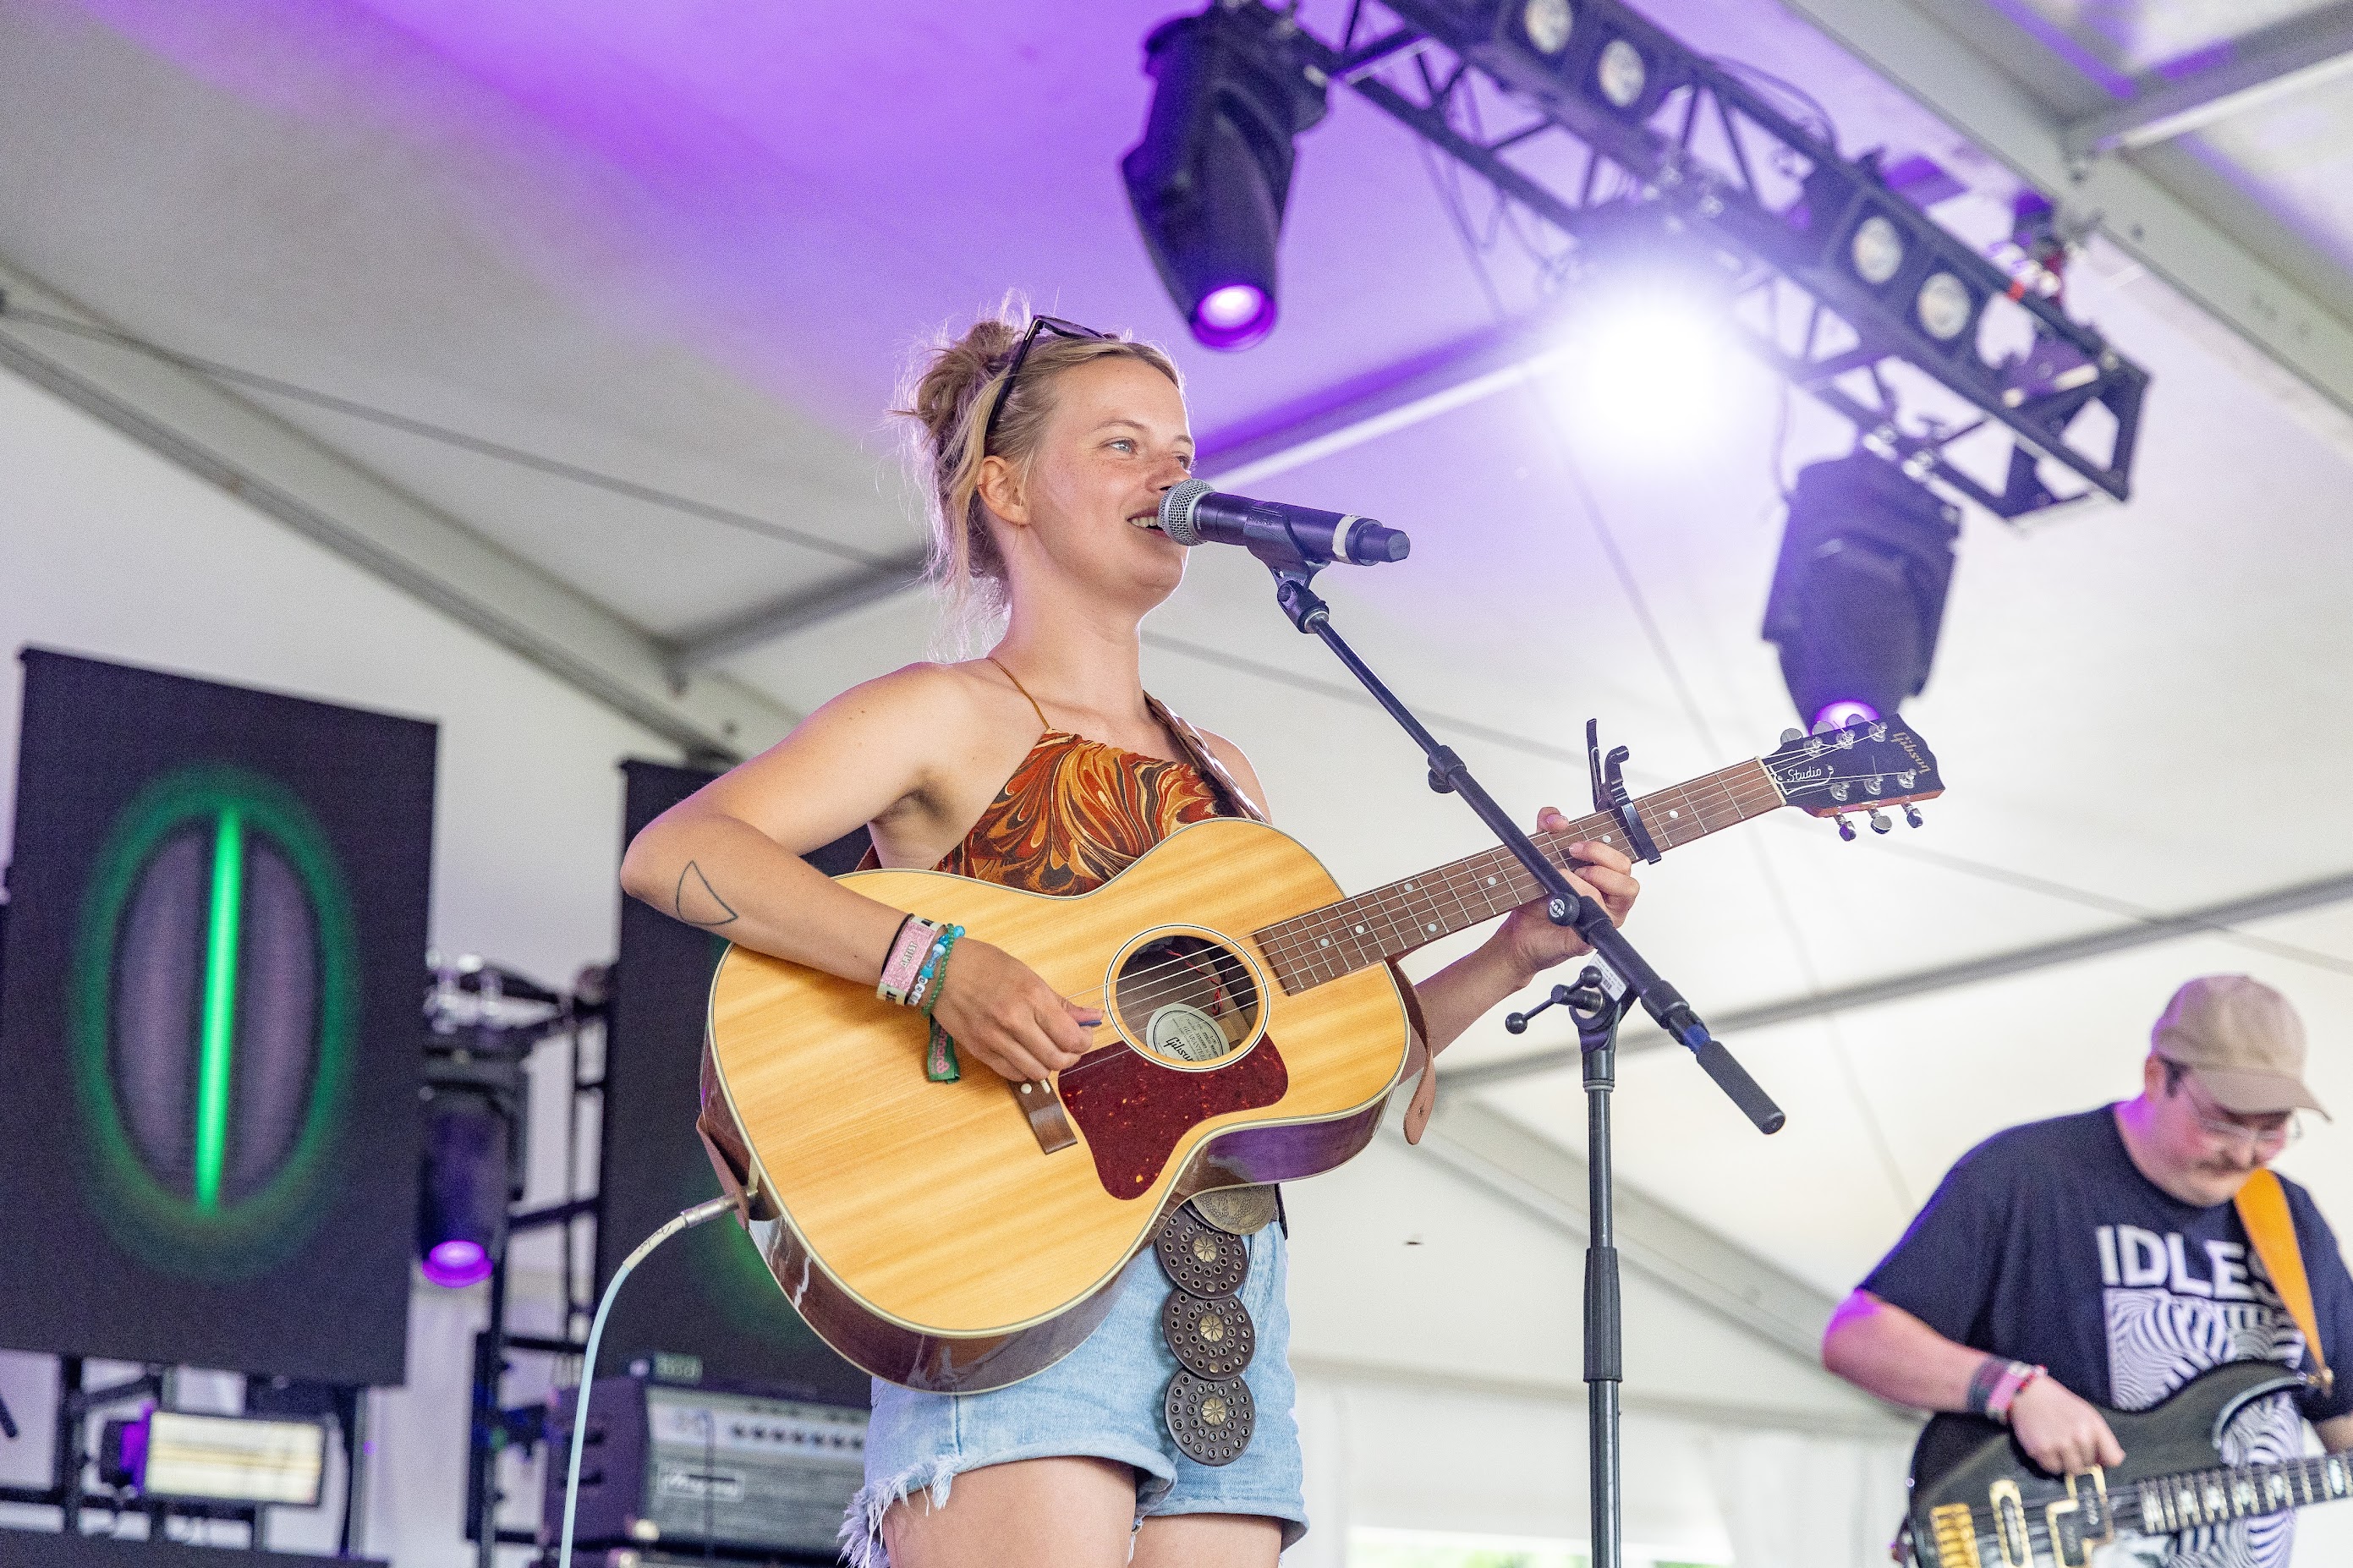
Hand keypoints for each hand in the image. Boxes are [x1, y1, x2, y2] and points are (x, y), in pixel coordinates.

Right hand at [923, 937, 1099, 1082]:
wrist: (940, 969)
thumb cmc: (985, 965)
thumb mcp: (1029, 975)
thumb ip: (1060, 1003)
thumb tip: (1091, 1017)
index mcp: (1032, 996)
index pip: (1071, 1037)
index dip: (1084, 1041)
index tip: (1083, 1036)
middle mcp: (1015, 1020)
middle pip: (1057, 1059)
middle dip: (1070, 1056)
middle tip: (1068, 1047)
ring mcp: (995, 1039)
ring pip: (1037, 1072)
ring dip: (1047, 1066)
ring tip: (1046, 1052)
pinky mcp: (980, 1051)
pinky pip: (1012, 1074)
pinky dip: (1025, 1070)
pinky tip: (1026, 1056)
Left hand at [1492, 812, 1640, 982]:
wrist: (1519, 932)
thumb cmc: (1535, 898)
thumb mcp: (1537, 858)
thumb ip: (1545, 831)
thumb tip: (1556, 818)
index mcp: (1600, 873)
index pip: (1617, 852)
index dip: (1602, 843)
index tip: (1574, 841)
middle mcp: (1608, 893)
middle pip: (1626, 868)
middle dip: (1600, 855)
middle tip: (1573, 855)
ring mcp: (1606, 913)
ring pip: (1623, 891)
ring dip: (1593, 879)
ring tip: (1567, 879)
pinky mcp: (1596, 932)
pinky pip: (1601, 916)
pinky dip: (1583, 904)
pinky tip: (1562, 903)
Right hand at [2008, 1376, 2124, 1474]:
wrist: (2030, 1394)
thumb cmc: (2062, 1405)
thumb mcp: (2088, 1415)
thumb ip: (2103, 1438)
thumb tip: (2114, 1461)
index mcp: (2093, 1426)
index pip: (2112, 1459)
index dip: (2104, 1460)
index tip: (2096, 1457)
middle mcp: (2079, 1436)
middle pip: (2089, 1467)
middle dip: (2082, 1460)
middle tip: (2070, 1446)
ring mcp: (2059, 1444)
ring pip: (2072, 1471)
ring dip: (2067, 1463)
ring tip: (2058, 1448)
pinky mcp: (2041, 1450)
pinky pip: (2052, 1469)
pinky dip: (2050, 1462)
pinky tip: (2047, 1448)